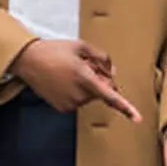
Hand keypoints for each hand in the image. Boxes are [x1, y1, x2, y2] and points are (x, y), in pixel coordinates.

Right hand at [13, 39, 141, 121]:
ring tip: (70, 71)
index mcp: (84, 78)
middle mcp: (78, 94)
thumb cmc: (55, 50)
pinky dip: (76, 92)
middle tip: (85, 65)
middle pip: (101, 91)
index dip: (126, 107)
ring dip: (87, 85)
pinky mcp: (62, 108)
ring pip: (89, 96)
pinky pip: (78, 101)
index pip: (110, 96)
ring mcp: (69, 103)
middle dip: (100, 80)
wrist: (28, 60)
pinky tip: (63, 80)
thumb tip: (113, 72)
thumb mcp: (82, 47)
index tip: (137, 118)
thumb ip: (102, 58)